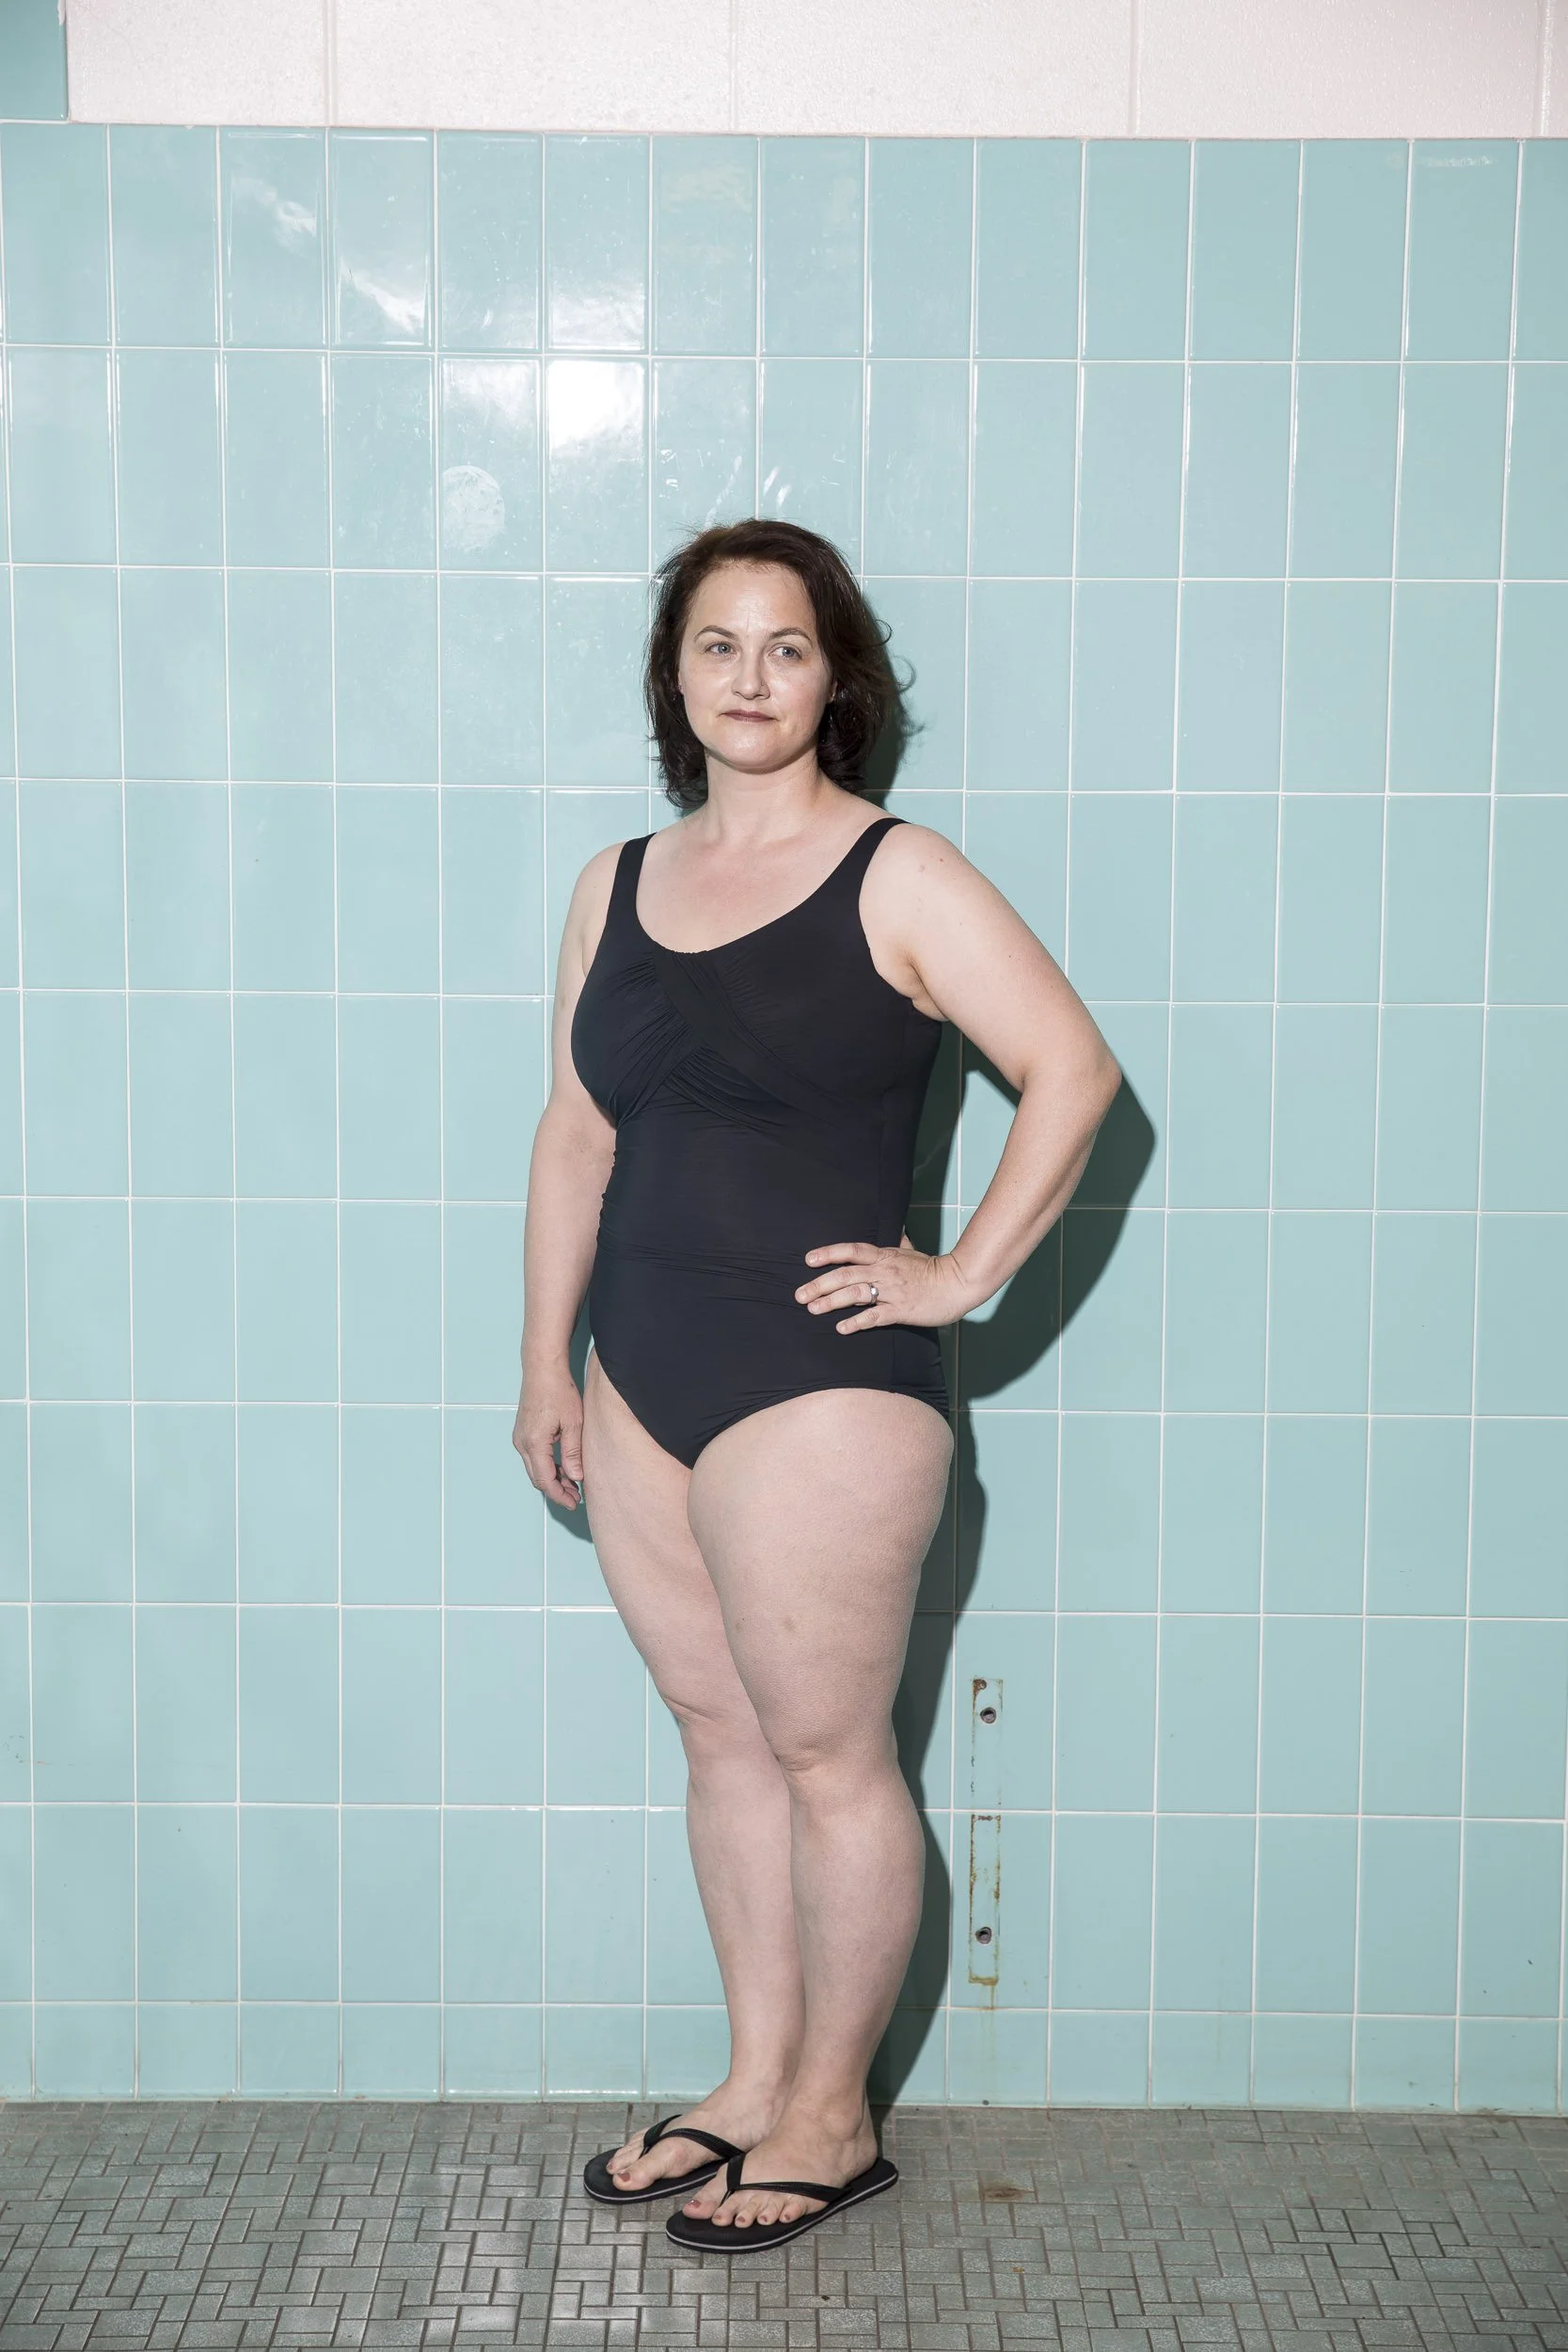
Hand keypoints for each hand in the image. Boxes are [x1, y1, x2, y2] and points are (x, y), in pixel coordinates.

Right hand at [513, 1368, 584, 1507]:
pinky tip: (563, 1467)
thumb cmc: (558, 1390)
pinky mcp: (523, 1432)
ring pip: (535, 1468)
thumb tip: (576, 1477)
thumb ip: (573, 1453)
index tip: (573, 1503)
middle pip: (537, 1478)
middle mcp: (522, 1443)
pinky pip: (533, 1457)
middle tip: (576, 1497)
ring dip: (552, 1478)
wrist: (542, 1368)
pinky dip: (547, 1466)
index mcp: (534, 1443)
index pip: (545, 1480)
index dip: (559, 1495)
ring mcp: (520, 1437)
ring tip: (573, 1484)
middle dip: (556, 1490)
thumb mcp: (573, 1424)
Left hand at [794, 1231, 975, 1333]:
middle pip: (846, 1274)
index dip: (828, 1253)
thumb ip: (900, 1242)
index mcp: (885, 1256)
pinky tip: (841, 1328)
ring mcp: (892, 1291)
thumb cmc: (935, 1269)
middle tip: (800, 1295)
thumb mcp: (913, 1251)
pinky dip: (857, 1322)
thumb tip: (897, 1229)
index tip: (808, 1260)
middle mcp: (885, 1271)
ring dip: (831, 1302)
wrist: (958, 1283)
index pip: (851, 1250)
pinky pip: (875, 1316)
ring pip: (855, 1293)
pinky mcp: (901, 1310)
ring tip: (813, 1309)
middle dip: (820, 1284)